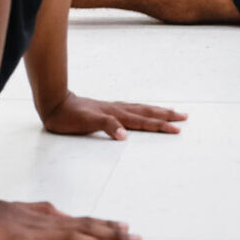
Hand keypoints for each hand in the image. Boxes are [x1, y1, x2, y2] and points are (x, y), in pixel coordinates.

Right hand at [0, 198, 138, 239]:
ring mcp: (39, 234)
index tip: (127, 226)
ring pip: (76, 239)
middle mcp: (51, 224)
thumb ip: (45, 210)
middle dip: (114, 233)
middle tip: (138, 239)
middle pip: (88, 228)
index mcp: (51, 217)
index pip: (85, 220)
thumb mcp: (24, 208)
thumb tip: (64, 213)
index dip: (106, 224)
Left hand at [40, 91, 185, 138]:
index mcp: (117, 114)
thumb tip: (125, 136)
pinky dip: (142, 112)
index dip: (161, 125)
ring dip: (157, 112)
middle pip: (147, 113)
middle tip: (184, 117)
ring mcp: (114, 109)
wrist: (56, 104)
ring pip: (141, 110)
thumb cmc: (70, 116)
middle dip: (166, 116)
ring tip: (171, 112)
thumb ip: (108, 126)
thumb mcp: (88, 122)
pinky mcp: (107, 110)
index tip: (177, 129)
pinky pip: (132, 110)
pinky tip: (142, 113)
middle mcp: (118, 110)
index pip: (144, 121)